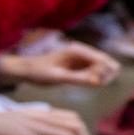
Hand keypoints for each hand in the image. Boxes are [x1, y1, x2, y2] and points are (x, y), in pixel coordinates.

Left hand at [0, 43, 117, 91]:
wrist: (25, 70)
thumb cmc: (38, 72)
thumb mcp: (57, 77)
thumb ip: (77, 78)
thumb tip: (97, 82)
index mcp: (76, 50)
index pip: (104, 60)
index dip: (103, 73)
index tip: (92, 82)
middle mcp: (82, 52)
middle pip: (108, 62)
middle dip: (105, 75)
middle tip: (90, 84)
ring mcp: (82, 58)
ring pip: (104, 67)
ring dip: (101, 78)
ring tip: (84, 83)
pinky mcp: (80, 65)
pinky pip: (96, 71)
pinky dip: (95, 79)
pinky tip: (83, 83)